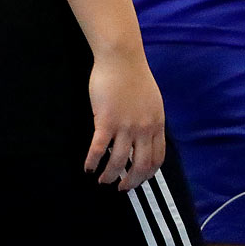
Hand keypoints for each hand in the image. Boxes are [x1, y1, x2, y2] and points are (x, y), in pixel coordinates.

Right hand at [82, 51, 165, 191]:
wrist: (121, 58)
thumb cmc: (134, 75)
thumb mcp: (152, 101)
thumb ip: (150, 120)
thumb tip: (146, 135)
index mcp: (157, 125)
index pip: (157, 159)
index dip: (147, 174)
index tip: (139, 179)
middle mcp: (143, 130)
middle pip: (140, 166)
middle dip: (131, 181)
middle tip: (121, 187)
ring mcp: (125, 126)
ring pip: (119, 161)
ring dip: (110, 174)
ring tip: (102, 179)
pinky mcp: (106, 121)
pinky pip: (99, 148)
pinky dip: (93, 161)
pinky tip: (87, 167)